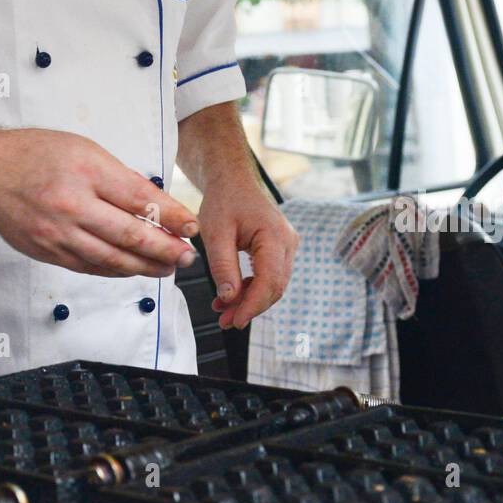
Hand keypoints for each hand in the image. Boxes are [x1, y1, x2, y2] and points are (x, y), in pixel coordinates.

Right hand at [0, 128, 200, 277]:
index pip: (141, 199)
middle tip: (187, 256)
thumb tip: (152, 202)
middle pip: (131, 235)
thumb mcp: (83, 149)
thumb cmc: (34, 155)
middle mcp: (73, 205)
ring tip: (168, 268)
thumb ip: (117, 176)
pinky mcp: (48, 252)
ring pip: (112, 259)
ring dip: (146, 267)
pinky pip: (90, 267)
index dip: (172, 217)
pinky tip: (133, 270)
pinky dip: (116, 271)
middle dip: (166, 249)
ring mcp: (59, 233)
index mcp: (86, 171)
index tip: (191, 226)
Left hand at [198, 182, 297, 329]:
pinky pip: (269, 275)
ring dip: (250, 300)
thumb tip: (230, 298)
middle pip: (275, 286)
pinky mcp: (279, 248)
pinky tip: (231, 295)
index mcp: (275, 235)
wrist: (232, 180)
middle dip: (250, 307)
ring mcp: (286, 245)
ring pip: (273, 284)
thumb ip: (223, 266)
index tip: (234, 321)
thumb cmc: (225, 200)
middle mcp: (287, 242)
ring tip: (224, 312)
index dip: (253, 305)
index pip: (270, 281)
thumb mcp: (215, 232)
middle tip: (225, 321)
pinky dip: (251, 288)